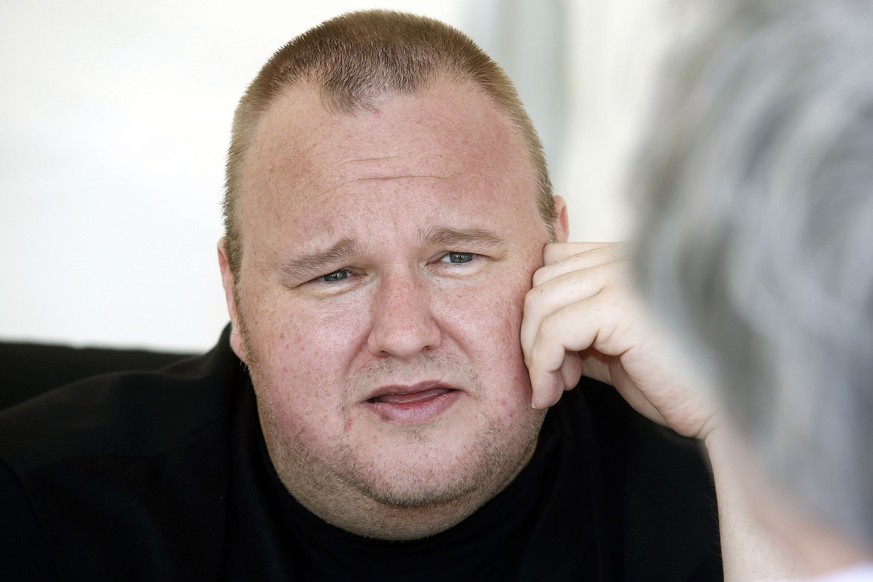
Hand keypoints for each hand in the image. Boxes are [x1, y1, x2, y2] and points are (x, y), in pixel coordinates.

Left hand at [520, 242, 718, 438]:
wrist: (729, 410)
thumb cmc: (679, 383)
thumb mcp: (617, 347)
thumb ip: (582, 328)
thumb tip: (535, 332)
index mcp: (630, 257)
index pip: (555, 260)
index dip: (544, 308)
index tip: (556, 356)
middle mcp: (627, 256)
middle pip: (541, 279)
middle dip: (533, 332)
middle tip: (553, 377)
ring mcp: (624, 276)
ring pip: (539, 302)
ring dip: (534, 353)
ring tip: (554, 388)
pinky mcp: (621, 306)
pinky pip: (553, 330)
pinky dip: (542, 365)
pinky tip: (556, 391)